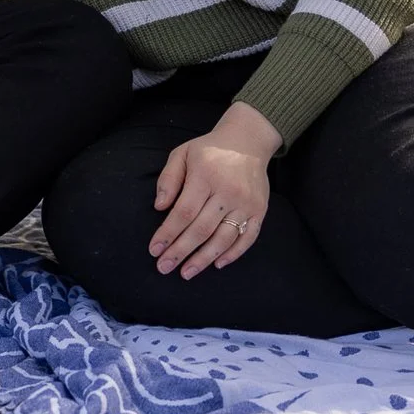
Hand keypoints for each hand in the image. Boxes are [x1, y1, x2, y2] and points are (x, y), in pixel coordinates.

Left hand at [150, 103, 280, 278]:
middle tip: (164, 268)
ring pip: (224, 238)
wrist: (248, 140)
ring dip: (204, 259)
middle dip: (180, 251)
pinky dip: (233, 254)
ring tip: (186, 273)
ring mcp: (246, 203)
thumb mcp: (182, 154)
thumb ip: (169, 179)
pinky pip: (248, 237)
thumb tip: (159, 207)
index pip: (184, 212)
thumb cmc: (209, 150)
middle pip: (201, 229)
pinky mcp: (259, 210)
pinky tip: (217, 264)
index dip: (168, 233)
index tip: (154, 249)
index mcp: (206, 176)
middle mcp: (228, 191)